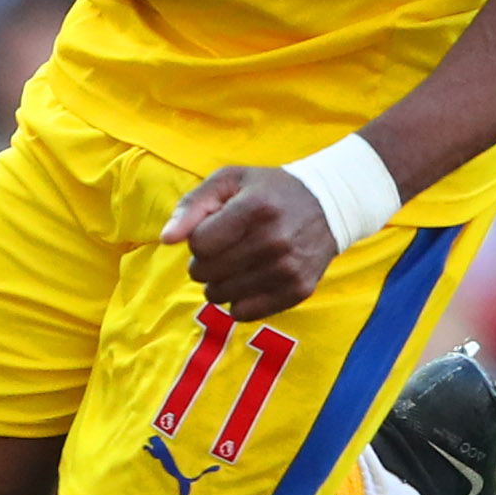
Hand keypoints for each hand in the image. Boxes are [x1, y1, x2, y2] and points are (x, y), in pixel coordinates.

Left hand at [164, 165, 335, 320]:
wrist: (329, 205)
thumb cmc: (269, 191)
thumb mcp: (231, 181)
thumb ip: (192, 205)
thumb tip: (166, 239)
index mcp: (255, 208)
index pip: (199, 244)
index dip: (199, 237)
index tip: (215, 228)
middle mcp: (273, 241)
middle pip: (206, 273)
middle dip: (205, 261)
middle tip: (225, 248)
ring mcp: (287, 269)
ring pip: (219, 296)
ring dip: (219, 282)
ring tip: (237, 263)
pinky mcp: (297, 291)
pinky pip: (243, 313)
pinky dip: (239, 301)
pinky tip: (251, 280)